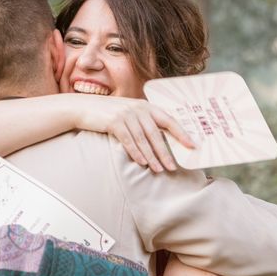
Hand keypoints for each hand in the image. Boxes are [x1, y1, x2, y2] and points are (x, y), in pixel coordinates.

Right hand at [73, 95, 194, 172]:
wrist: (83, 107)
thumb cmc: (108, 113)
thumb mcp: (129, 112)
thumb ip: (143, 121)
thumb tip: (160, 139)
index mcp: (146, 106)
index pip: (169, 120)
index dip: (181, 133)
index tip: (192, 146)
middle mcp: (138, 108)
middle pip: (156, 133)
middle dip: (165, 152)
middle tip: (173, 167)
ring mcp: (126, 114)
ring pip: (143, 139)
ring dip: (152, 156)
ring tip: (158, 170)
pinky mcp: (114, 121)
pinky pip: (128, 140)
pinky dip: (135, 152)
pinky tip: (142, 162)